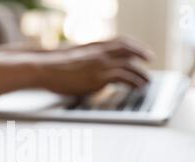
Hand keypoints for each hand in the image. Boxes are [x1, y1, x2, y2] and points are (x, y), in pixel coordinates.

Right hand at [34, 37, 153, 95]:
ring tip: (147, 81)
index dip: (133, 45)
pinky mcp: (100, 76)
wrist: (45, 69)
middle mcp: (100, 52)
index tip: (140, 50)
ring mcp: (101, 63)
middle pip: (128, 50)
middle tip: (149, 61)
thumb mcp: (72, 58)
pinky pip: (125, 77)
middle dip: (141, 54)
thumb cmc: (54, 67)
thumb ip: (85, 60)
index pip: (120, 41)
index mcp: (94, 46)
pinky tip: (139, 87)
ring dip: (141, 73)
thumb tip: (89, 69)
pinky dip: (135, 82)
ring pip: (130, 65)